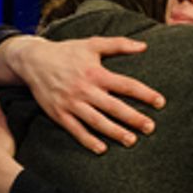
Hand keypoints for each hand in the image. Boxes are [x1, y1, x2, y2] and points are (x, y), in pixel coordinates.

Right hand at [3, 35, 163, 152]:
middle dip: (133, 118)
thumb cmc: (66, 52)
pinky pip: (75, 130)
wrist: (32, 61)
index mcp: (95, 72)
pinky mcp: (59, 114)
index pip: (125, 85)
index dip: (144, 93)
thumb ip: (118, 45)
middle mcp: (84, 89)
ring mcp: (71, 103)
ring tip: (131, 141)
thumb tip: (144, 46)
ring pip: (96, 121)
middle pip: (113, 107)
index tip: (160, 102)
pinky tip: (102, 149)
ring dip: (114, 132)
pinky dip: (88, 140)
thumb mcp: (91, 44)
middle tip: (150, 128)